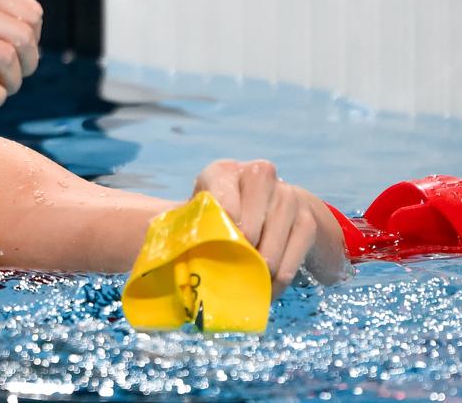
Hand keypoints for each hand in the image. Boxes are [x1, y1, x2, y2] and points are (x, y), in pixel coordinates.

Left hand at [193, 159, 333, 296]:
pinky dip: (280, 279)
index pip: (221, 201)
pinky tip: (267, 288)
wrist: (268, 204)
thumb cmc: (222, 212)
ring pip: (273, 246)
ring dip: (259, 274)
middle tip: (229, 278)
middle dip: (239, 259)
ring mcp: (287, 195)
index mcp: (223, 172)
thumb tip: (154, 238)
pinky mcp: (307, 219)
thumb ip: (180, 222)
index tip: (216, 250)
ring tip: (246, 289)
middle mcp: (258, 175)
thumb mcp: (200, 210)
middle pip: (249, 228)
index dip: (220, 231)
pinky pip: (295, 255)